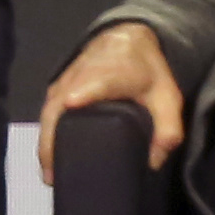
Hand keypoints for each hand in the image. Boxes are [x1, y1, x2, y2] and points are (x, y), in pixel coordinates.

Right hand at [47, 19, 187, 170]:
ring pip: (49, 111)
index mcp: (115, 72)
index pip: (98, 80)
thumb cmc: (146, 72)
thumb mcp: (168, 97)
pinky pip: (48, 112)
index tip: (72, 102)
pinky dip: (45, 134)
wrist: (125, 40)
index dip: (85, 92)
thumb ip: (168, 129)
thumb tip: (154, 163)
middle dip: (54, 136)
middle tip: (54, 172)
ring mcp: (66, 81)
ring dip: (45, 141)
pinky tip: (49, 160)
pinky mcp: (57, 88)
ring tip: (50, 174)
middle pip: (61, 103)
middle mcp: (83, 74)